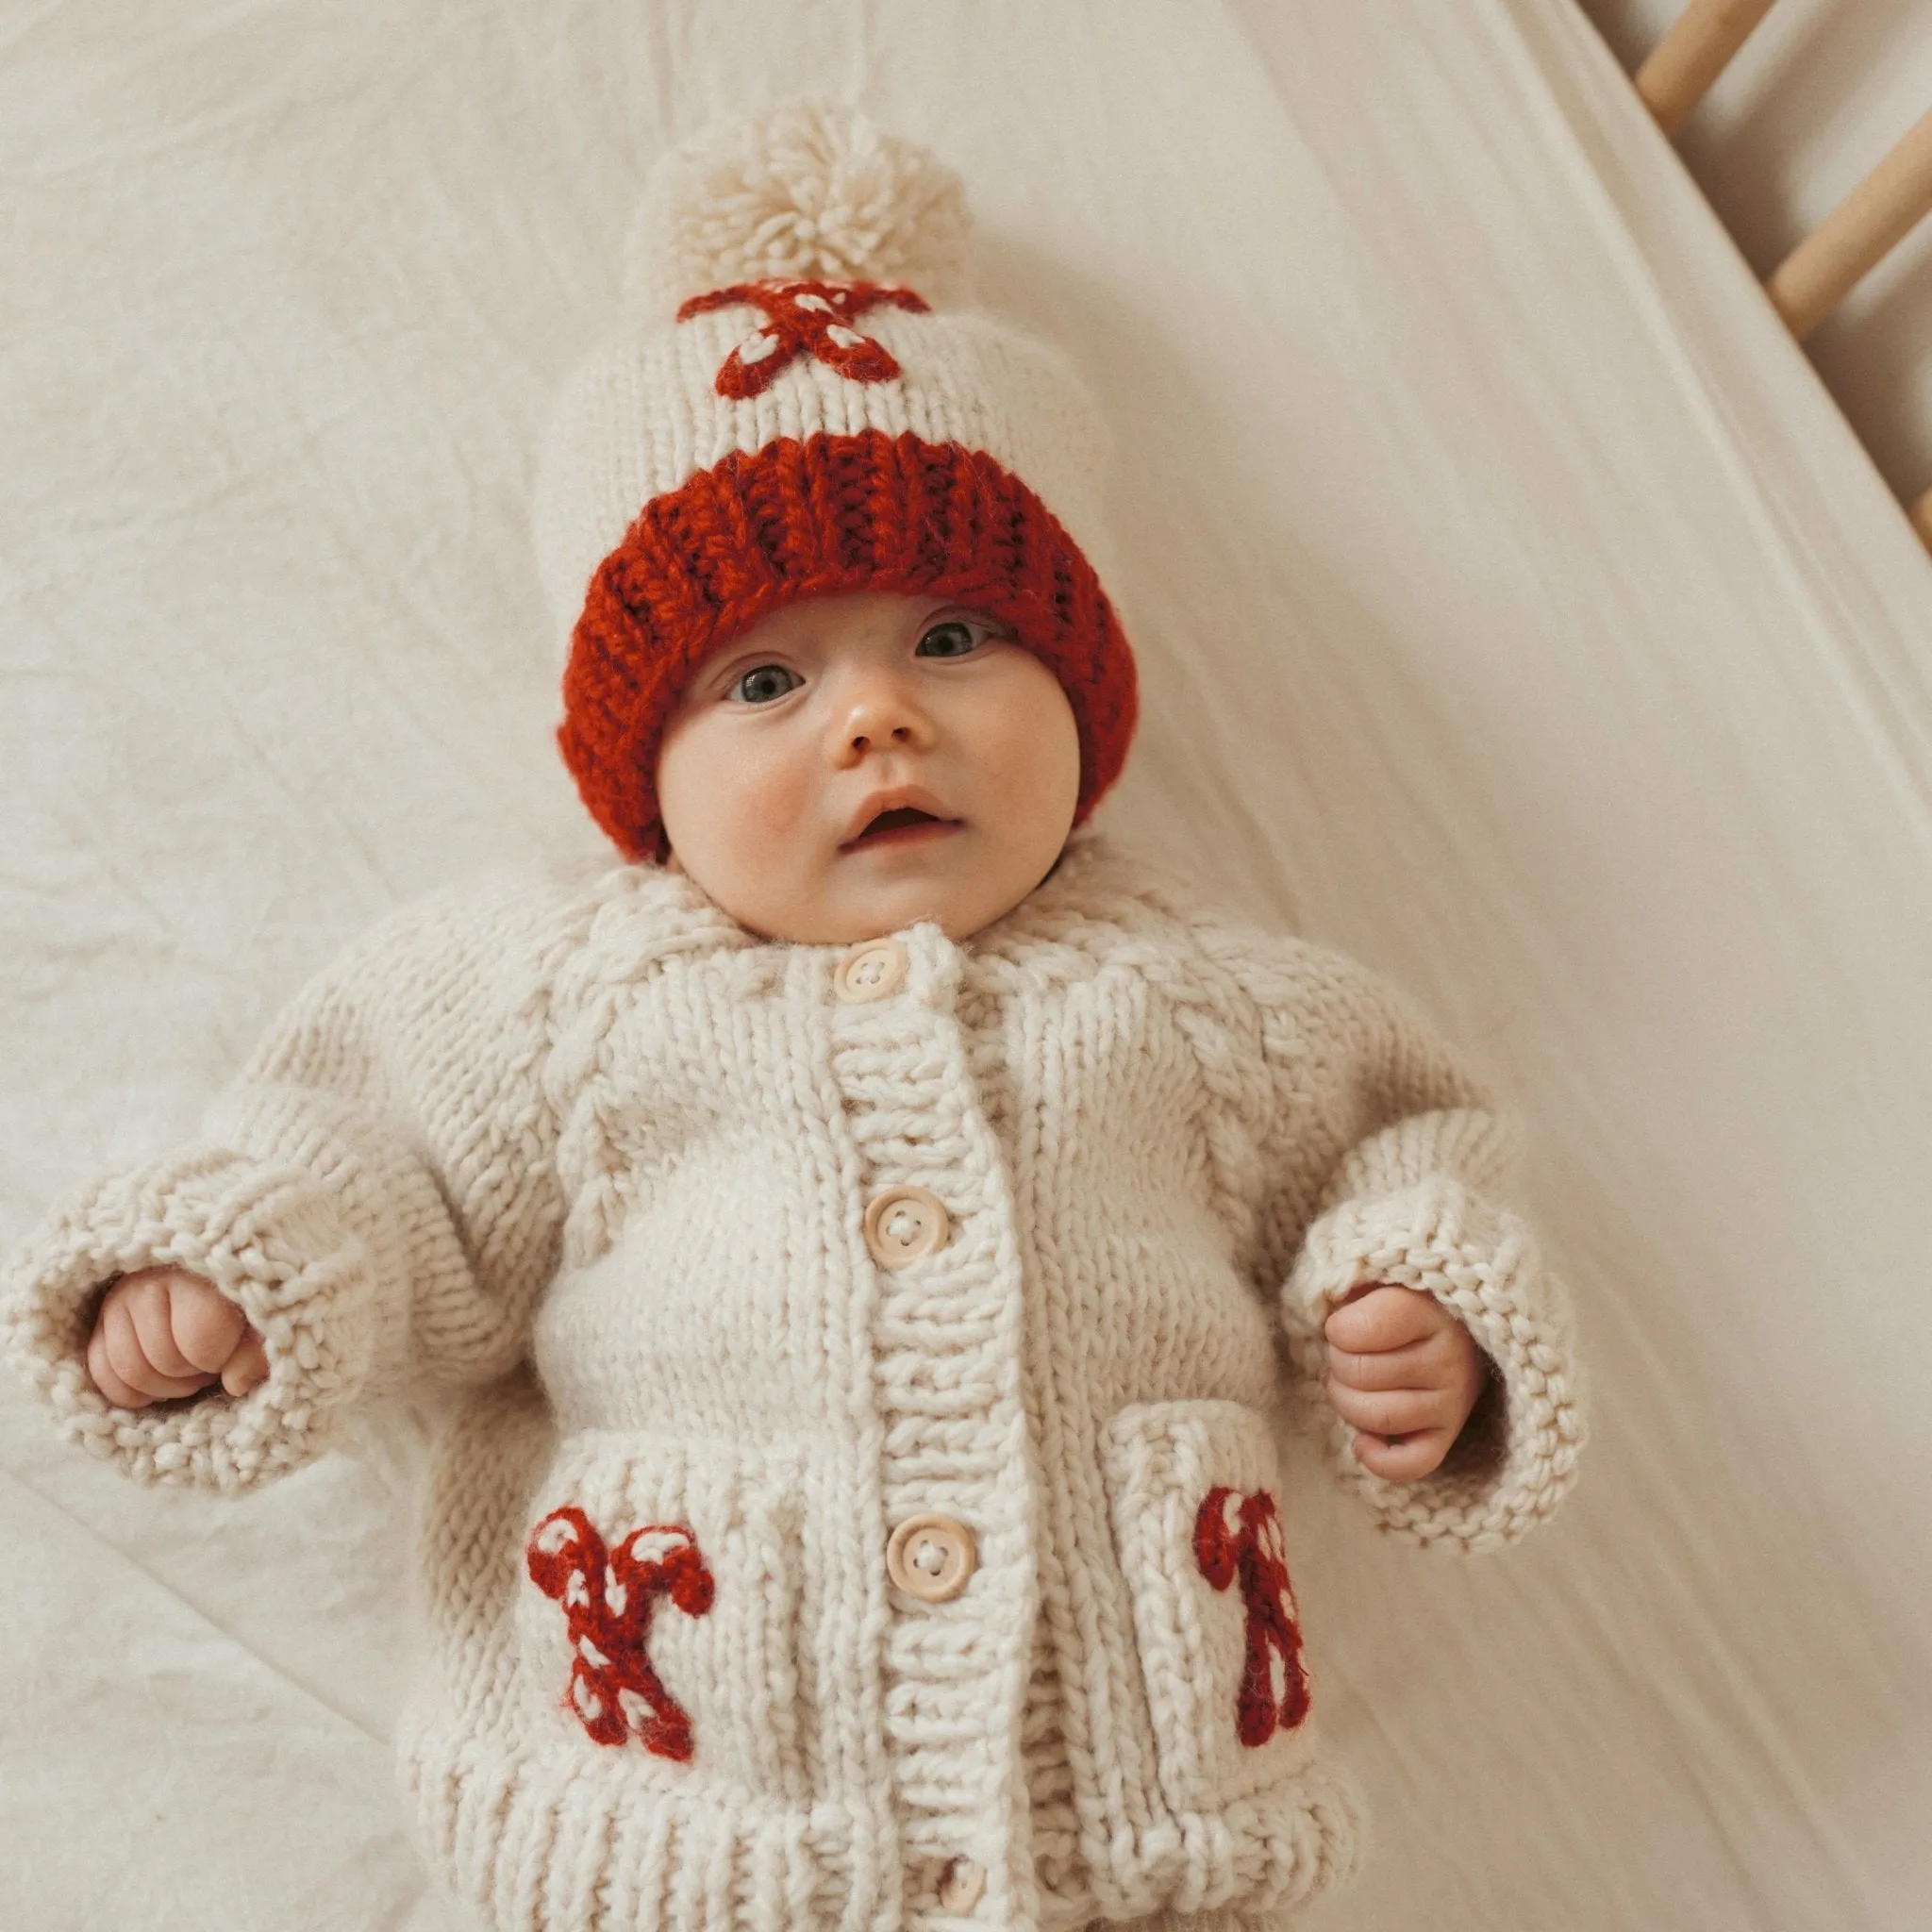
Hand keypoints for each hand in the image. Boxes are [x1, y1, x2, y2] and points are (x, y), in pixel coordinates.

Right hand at [86, 1266, 268, 1408]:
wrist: (206, 1280)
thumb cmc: (241, 1302)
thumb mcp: (263, 1321)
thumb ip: (258, 1351)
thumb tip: (237, 1384)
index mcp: (200, 1274)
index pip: (200, 1340)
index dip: (219, 1361)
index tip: (231, 1352)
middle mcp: (150, 1282)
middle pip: (164, 1361)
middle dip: (193, 1377)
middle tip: (210, 1365)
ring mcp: (118, 1301)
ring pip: (129, 1371)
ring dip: (164, 1388)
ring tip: (189, 1370)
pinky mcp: (99, 1322)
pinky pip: (101, 1373)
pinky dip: (131, 1393)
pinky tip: (159, 1384)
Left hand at [1321, 1282, 1487, 1480]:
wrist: (1461, 1327)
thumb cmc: (1403, 1297)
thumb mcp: (1379, 1276)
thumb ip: (1347, 1283)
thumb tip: (1315, 1305)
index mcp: (1427, 1310)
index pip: (1355, 1331)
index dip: (1335, 1330)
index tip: (1342, 1325)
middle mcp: (1448, 1358)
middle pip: (1360, 1375)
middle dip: (1337, 1364)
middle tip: (1344, 1355)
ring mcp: (1453, 1401)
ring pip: (1379, 1418)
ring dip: (1347, 1404)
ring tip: (1347, 1385)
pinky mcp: (1449, 1434)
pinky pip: (1413, 1463)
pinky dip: (1379, 1459)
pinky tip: (1362, 1440)